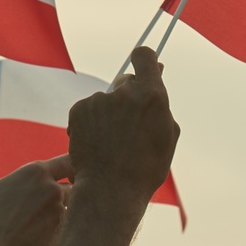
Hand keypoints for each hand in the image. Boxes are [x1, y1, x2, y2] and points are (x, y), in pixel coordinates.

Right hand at [0, 155, 72, 245]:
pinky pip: (70, 231)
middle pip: (75, 188)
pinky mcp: (64, 236)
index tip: (72, 177)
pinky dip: (63, 235)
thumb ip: (3, 185)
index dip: (72, 170)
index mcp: (35, 173)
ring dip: (67, 217)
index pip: (67, 162)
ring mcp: (61, 213)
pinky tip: (46, 245)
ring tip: (46, 230)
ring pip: (74, 211)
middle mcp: (53, 189)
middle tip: (56, 211)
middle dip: (69, 198)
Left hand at [68, 47, 179, 203]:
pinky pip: (88, 109)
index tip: (144, 68)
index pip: (144, 56)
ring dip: (108, 114)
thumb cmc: (145, 168)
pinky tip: (96, 144)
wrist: (110, 190)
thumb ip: (161, 103)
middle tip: (128, 126)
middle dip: (127, 97)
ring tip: (111, 144)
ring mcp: (99, 100)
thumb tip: (158, 72)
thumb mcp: (166, 135)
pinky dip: (91, 122)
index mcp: (152, 95)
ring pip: (105, 99)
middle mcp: (124, 92)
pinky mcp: (78, 109)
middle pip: (125, 81)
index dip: (144, 60)